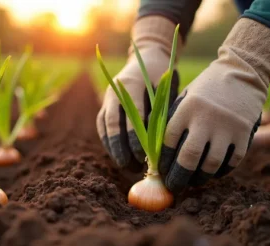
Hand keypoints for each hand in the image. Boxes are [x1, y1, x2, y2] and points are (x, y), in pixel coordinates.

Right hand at [96, 16, 181, 169]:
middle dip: (120, 148)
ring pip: (104, 127)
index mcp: (130, 84)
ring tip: (126, 166)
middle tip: (131, 166)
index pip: (131, 115)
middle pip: (112, 124)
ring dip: (113, 148)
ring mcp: (107, 98)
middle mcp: (114, 91)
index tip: (144, 156)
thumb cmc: (163, 73)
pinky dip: (109, 143)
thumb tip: (161, 143)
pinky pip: (102, 127)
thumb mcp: (166, 87)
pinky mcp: (105, 106)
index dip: (135, 138)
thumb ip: (161, 110)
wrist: (148, 56)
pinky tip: (119, 157)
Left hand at [159, 18, 269, 192]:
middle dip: (178, 178)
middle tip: (173, 187)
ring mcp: (227, 127)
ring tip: (192, 182)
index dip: (163, 162)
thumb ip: (173, 122)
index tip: (160, 172)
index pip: (169, 143)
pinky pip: (232, 162)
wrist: (240, 73)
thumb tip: (157, 154)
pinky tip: (212, 174)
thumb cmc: (204, 91)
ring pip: (211, 164)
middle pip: (188, 158)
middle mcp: (205, 119)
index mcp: (185, 109)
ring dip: (199, 178)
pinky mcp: (244, 133)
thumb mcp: (184, 98)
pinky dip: (221, 172)